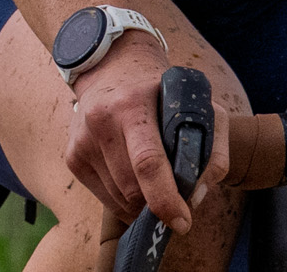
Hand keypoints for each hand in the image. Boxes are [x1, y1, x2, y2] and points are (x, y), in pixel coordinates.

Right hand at [61, 38, 223, 230]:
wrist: (113, 66)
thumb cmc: (162, 90)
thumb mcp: (199, 104)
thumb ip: (213, 149)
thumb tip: (196, 195)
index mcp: (133, 104)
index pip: (147, 162)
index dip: (165, 198)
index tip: (183, 221)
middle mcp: (102, 120)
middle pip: (132, 188)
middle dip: (158, 204)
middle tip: (176, 200)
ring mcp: (82, 139)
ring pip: (118, 198)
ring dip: (142, 203)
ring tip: (155, 182)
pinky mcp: (73, 156)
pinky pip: (104, 197)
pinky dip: (125, 200)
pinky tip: (135, 179)